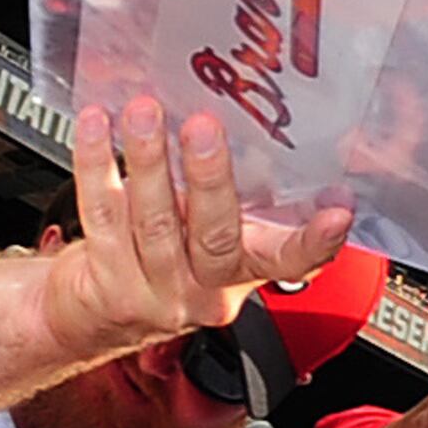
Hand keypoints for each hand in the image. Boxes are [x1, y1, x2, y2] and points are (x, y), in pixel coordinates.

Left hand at [39, 101, 355, 367]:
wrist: (90, 313)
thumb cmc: (155, 259)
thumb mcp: (203, 236)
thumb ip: (226, 197)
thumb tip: (240, 121)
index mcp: (242, 273)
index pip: (290, 260)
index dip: (316, 241)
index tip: (337, 213)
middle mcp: (203, 290)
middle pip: (214, 236)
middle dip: (209, 178)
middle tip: (204, 128)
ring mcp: (155, 292)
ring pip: (155, 222)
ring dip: (149, 160)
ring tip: (144, 114)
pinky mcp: (107, 284)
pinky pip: (103, 216)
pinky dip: (98, 165)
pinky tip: (96, 127)